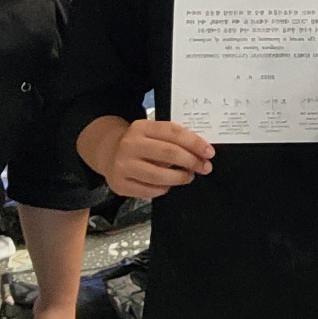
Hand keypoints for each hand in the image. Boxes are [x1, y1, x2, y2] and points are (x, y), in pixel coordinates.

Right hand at [99, 119, 213, 199]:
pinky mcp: (120, 184)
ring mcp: (123, 165)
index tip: (209, 152)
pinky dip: (163, 189)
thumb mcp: (152, 133)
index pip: (173, 132)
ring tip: (188, 177)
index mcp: (141, 127)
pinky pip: (149, 191)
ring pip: (159, 176)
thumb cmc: (139, 143)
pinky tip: (168, 185)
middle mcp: (130, 144)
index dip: (194, 143)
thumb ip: (173, 139)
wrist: (108, 152)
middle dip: (192, 161)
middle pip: (169, 153)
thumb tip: (201, 152)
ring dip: (179, 178)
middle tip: (204, 167)